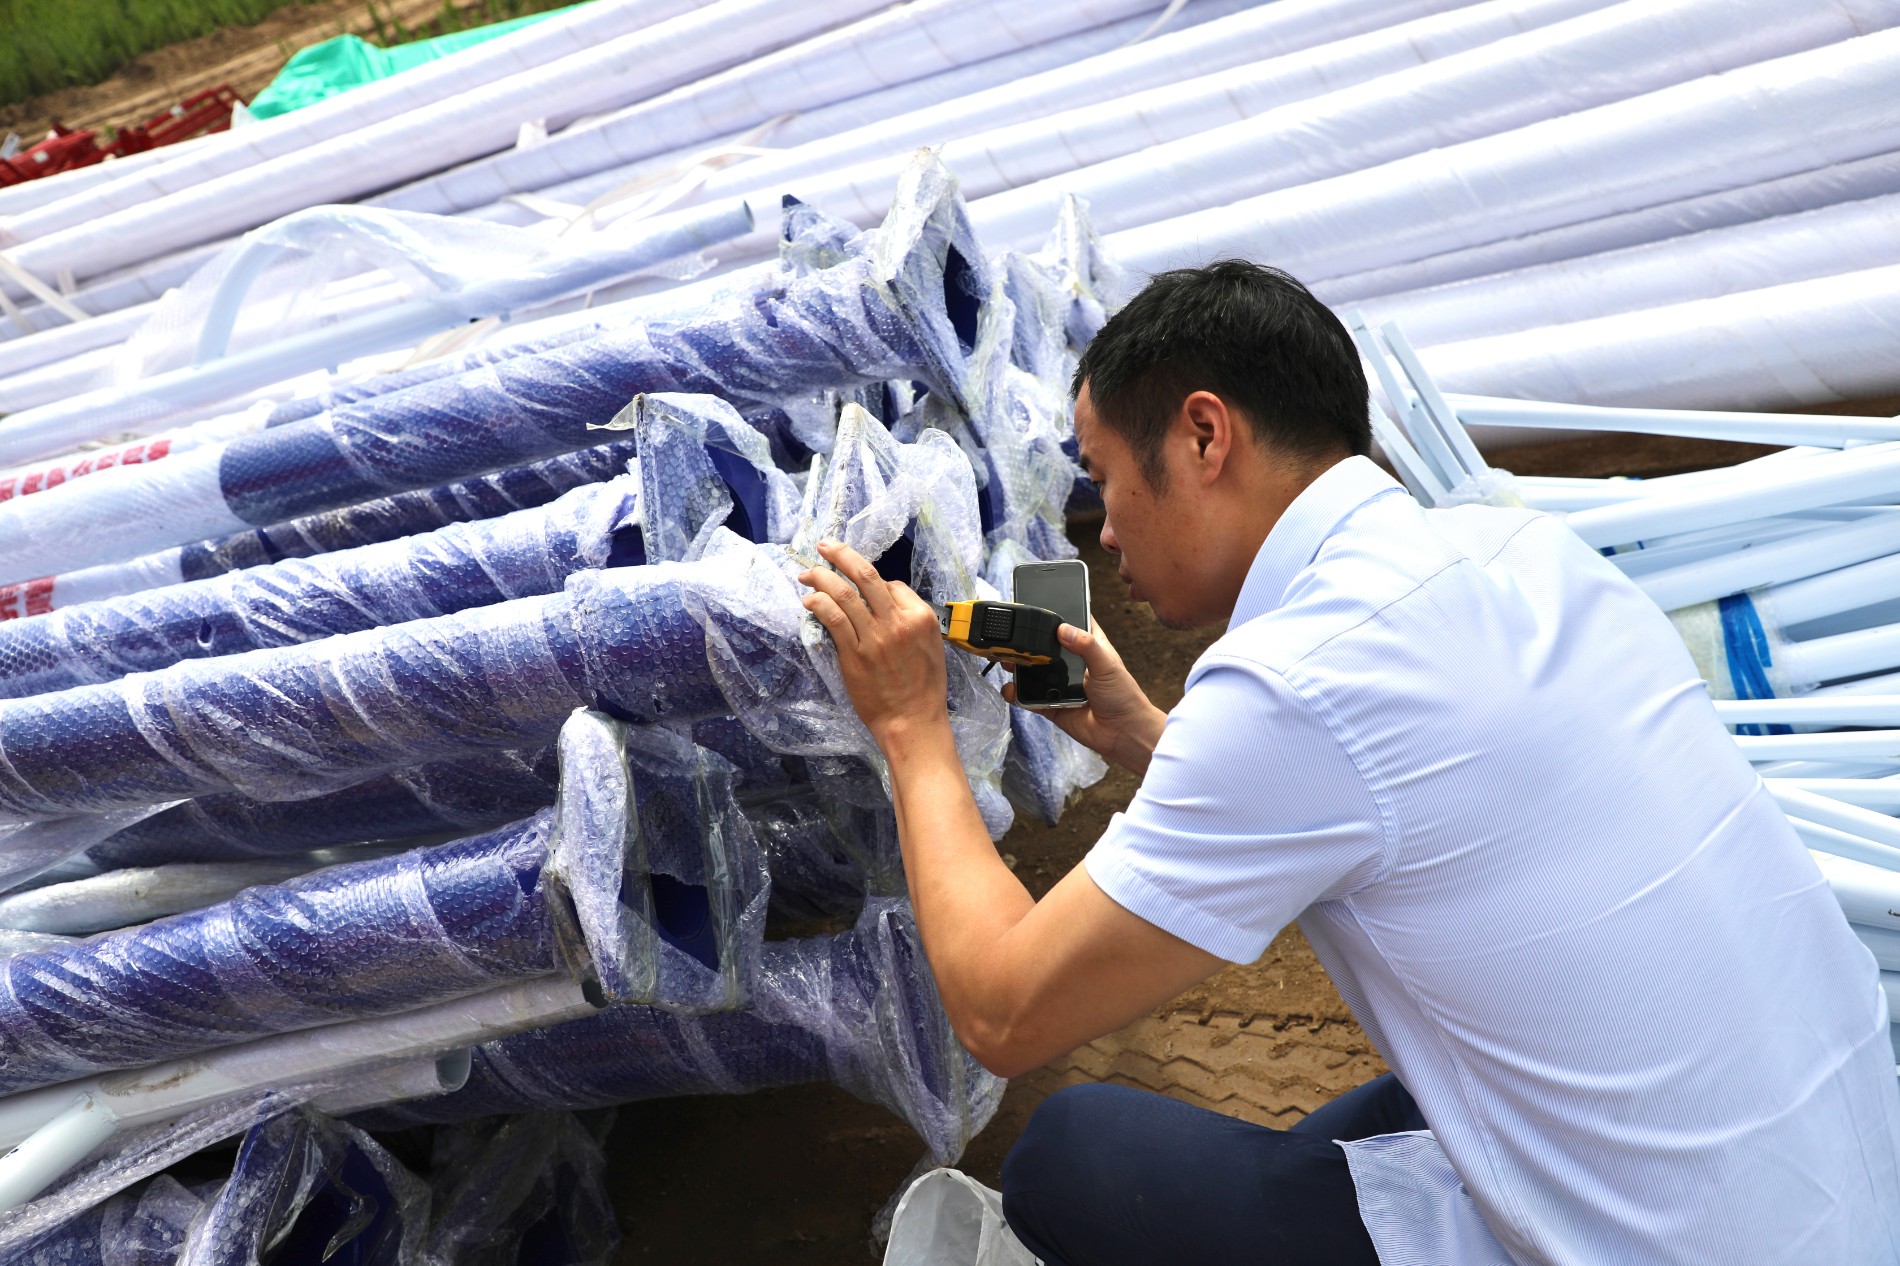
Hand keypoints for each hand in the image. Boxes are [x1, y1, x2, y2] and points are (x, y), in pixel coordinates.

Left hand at [797, 540, 948, 749]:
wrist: (912, 721)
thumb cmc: (923, 690)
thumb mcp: (931, 647)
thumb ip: (911, 621)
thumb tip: (888, 601)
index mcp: (921, 617)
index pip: (891, 584)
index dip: (870, 582)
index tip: (856, 584)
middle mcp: (898, 621)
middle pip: (865, 576)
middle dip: (841, 555)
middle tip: (824, 546)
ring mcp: (874, 637)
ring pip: (844, 593)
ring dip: (821, 577)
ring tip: (808, 573)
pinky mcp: (854, 653)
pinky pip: (833, 618)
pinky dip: (819, 604)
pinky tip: (809, 600)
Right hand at [1006, 620, 1165, 774]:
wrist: (1122, 732)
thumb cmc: (1122, 695)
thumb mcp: (1106, 664)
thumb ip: (1086, 645)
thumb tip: (1062, 629)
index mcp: (1088, 646)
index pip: (1071, 622)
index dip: (1057, 613)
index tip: (1037, 605)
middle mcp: (1071, 662)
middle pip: (1045, 645)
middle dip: (1029, 642)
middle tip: (1014, 636)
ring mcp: (1059, 683)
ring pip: (1033, 670)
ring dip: (1019, 666)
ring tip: (1007, 660)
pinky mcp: (1050, 704)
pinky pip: (1028, 697)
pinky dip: (1017, 693)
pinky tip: (1010, 689)